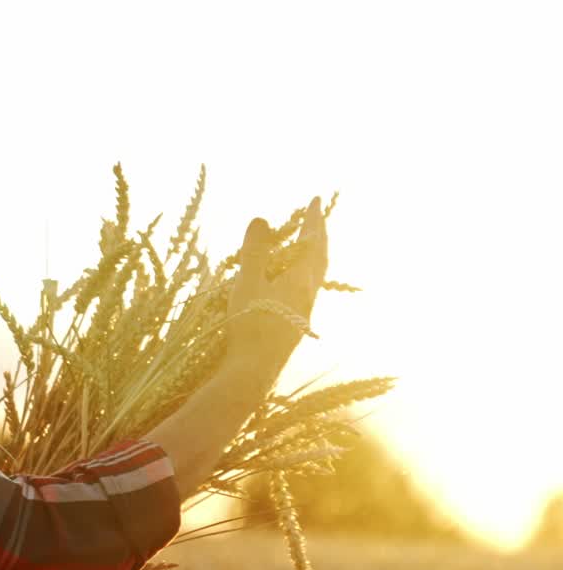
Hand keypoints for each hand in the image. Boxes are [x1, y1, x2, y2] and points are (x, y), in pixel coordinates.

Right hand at [225, 197, 328, 378]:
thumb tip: (261, 218)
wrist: (254, 370)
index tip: (315, 200)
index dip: (313, 219)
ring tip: (306, 245)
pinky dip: (302, 272)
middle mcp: (309, 293)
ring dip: (313, 254)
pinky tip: (291, 280)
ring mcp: (303, 310)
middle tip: (317, 218)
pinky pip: (305, 288)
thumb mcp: (248, 282)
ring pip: (316, 275)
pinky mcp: (294, 323)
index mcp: (302, 279)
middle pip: (321, 258)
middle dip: (319, 235)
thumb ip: (255, 251)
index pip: (313, 241)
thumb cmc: (251, 323)